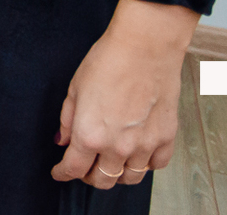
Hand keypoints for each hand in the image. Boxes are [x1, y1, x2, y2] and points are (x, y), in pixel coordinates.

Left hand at [51, 0, 197, 188]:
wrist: (144, 47)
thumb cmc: (106, 62)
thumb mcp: (75, 89)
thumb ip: (67, 120)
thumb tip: (63, 140)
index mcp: (89, 134)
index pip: (73, 168)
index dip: (62, 173)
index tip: (59, 172)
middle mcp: (117, 146)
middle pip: (103, 179)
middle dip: (89, 176)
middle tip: (84, 167)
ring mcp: (145, 145)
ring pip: (130, 178)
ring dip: (117, 173)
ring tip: (110, 161)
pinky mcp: (167, 138)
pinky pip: (156, 165)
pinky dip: (145, 164)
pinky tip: (136, 153)